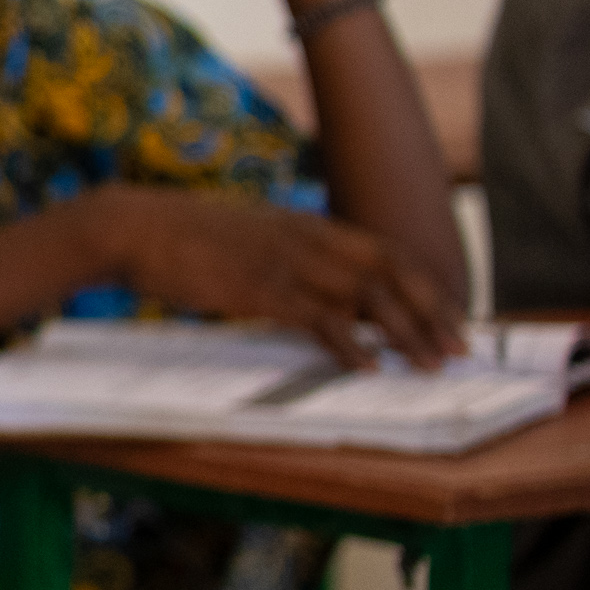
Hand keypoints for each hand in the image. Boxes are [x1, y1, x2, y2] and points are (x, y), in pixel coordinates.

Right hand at [86, 186, 464, 370]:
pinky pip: (320, 318)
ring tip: (430, 362)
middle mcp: (307, 238)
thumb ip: (284, 255)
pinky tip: (368, 365)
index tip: (447, 314)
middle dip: (432, 310)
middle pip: (392, 271)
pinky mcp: (260, 289)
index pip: (386, 251)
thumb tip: (307, 287)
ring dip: (407, 331)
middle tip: (458, 345)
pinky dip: (350, 343)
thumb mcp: (247, 238)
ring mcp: (285, 262)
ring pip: (368, 295)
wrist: (132, 227)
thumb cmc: (180, 237)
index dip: (424, 284)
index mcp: (306, 224)